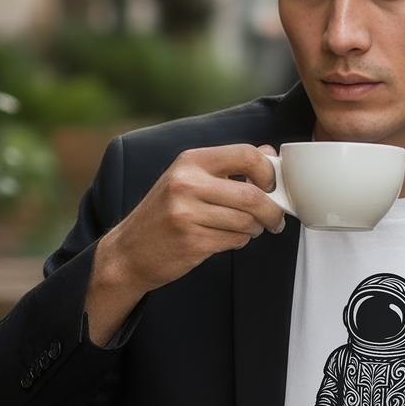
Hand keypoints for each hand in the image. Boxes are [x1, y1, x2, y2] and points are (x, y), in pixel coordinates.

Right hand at [86, 144, 285, 344]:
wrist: (129, 251)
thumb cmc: (164, 213)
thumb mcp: (188, 178)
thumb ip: (227, 166)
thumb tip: (269, 154)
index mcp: (191, 161)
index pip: (246, 155)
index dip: (268, 172)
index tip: (272, 186)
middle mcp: (187, 183)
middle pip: (252, 195)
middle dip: (272, 211)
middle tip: (275, 218)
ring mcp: (187, 214)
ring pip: (247, 221)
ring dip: (255, 229)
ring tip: (248, 229)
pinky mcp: (191, 242)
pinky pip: (235, 240)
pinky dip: (240, 241)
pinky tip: (228, 238)